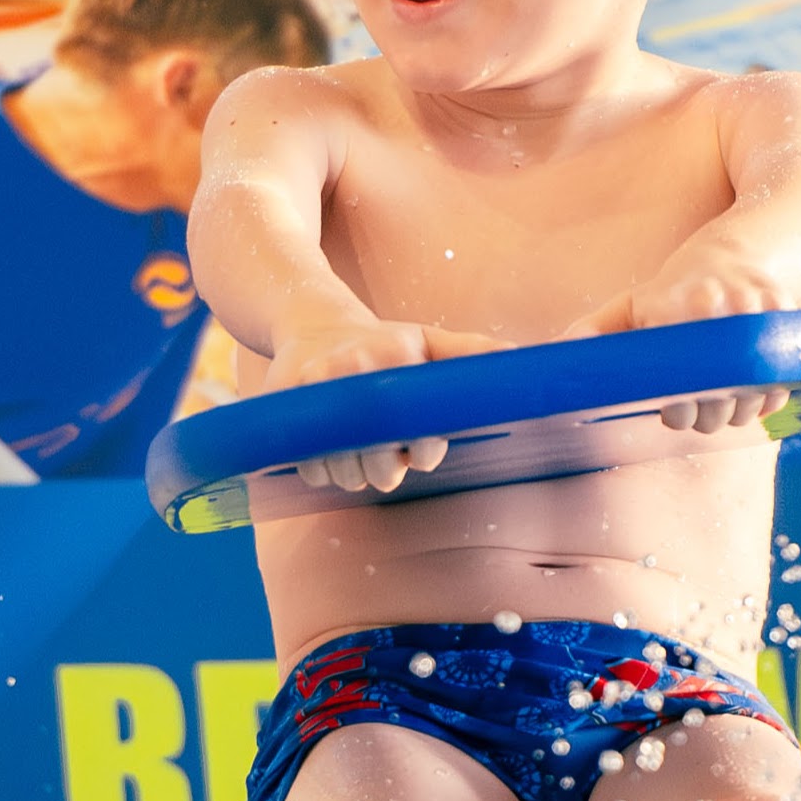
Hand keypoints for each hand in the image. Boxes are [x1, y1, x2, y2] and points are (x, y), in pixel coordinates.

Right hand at [265, 300, 491, 492]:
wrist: (313, 325)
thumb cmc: (385, 342)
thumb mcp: (430, 341)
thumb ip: (472, 355)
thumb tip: (519, 360)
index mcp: (393, 357)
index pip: (417, 432)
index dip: (423, 451)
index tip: (420, 448)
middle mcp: (350, 371)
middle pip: (378, 467)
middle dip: (388, 469)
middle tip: (387, 448)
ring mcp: (312, 393)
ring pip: (343, 474)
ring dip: (355, 472)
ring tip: (357, 443)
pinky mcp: (281, 411)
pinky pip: (310, 471)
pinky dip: (323, 469)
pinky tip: (330, 444)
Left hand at [565, 259, 781, 437]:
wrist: (736, 253)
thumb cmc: (672, 292)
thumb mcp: (629, 309)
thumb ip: (593, 338)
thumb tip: (552, 364)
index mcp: (670, 310)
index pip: (676, 394)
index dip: (676, 412)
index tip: (672, 408)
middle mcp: (712, 308)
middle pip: (715, 404)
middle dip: (706, 416)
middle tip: (699, 406)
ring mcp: (753, 310)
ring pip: (751, 398)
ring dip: (739, 411)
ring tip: (725, 396)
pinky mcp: (785, 313)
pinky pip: (780, 381)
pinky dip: (768, 395)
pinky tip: (751, 386)